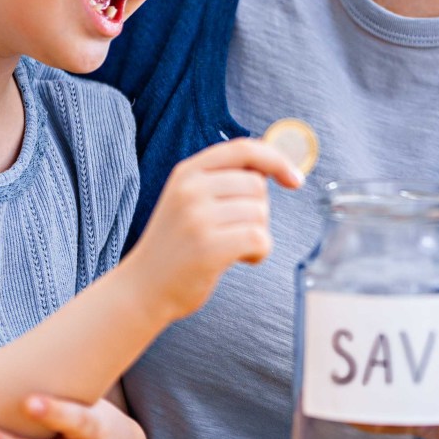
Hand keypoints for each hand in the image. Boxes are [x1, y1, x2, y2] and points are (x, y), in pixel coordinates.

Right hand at [127, 138, 303, 321]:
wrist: (142, 289)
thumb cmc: (176, 246)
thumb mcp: (189, 200)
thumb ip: (223, 180)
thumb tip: (273, 167)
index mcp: (187, 172)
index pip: (243, 149)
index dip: (276, 160)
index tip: (295, 179)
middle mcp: (191, 189)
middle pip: (258, 186)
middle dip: (257, 211)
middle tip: (233, 231)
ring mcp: (198, 217)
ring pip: (260, 214)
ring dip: (257, 235)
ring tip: (231, 247)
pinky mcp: (208, 247)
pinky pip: (259, 239)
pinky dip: (259, 252)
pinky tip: (241, 259)